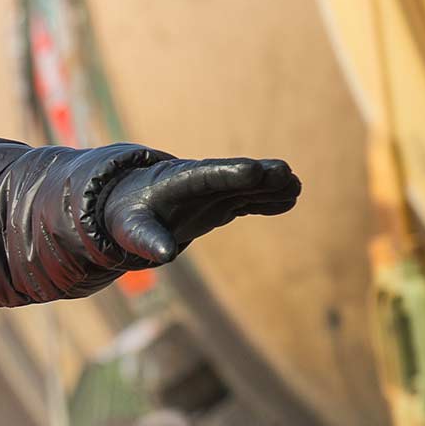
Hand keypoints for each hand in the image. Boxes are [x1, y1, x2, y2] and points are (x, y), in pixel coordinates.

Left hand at [95, 157, 299, 264]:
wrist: (130, 203)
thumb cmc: (129, 217)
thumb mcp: (132, 230)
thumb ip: (148, 240)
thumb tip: (165, 255)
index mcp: (175, 183)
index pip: (205, 176)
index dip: (230, 173)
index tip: (253, 170)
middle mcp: (199, 183)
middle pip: (232, 178)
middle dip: (257, 176)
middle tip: (284, 173)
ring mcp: (212, 192)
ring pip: (245, 187)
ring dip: (269, 187)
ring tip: (295, 187)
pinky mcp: (219, 202)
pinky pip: (246, 200)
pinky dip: (265, 201)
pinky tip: (289, 199)